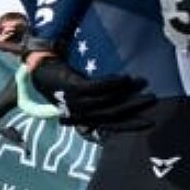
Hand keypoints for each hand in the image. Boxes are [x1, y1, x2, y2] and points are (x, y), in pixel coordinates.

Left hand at [29, 57, 154, 129]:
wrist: (36, 65)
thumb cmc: (55, 80)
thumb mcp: (72, 96)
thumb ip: (89, 104)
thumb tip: (108, 114)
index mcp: (79, 116)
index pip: (108, 124)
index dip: (129, 124)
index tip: (149, 123)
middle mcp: (77, 112)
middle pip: (112, 114)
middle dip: (134, 108)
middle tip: (153, 100)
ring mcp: (74, 101)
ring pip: (107, 101)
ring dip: (127, 93)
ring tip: (143, 84)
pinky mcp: (72, 87)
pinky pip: (98, 88)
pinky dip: (113, 84)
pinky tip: (125, 78)